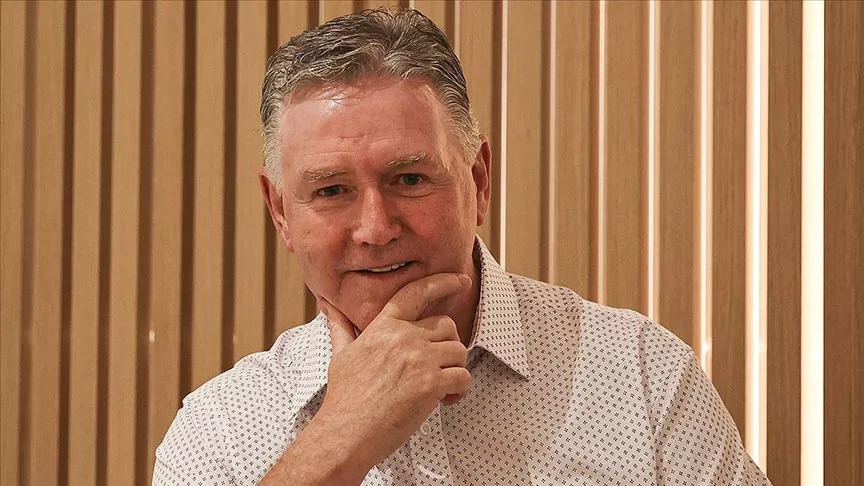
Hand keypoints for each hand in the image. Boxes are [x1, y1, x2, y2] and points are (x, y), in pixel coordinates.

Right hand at [315, 273, 472, 474]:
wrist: (345, 433)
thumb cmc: (344, 399)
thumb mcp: (340, 355)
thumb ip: (341, 328)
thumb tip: (328, 307)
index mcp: (383, 327)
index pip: (416, 293)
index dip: (442, 282)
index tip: (459, 280)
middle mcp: (403, 338)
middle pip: (447, 326)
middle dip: (447, 347)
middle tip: (436, 368)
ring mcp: (418, 359)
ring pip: (459, 351)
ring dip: (454, 370)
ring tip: (439, 389)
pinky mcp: (430, 384)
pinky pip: (464, 377)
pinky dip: (460, 391)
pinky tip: (444, 402)